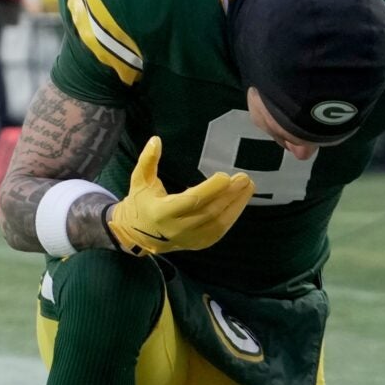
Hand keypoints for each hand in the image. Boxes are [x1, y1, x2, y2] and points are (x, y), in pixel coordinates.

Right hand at [104, 138, 254, 256]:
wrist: (137, 235)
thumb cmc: (140, 203)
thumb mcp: (139, 181)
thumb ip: (147, 161)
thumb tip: (156, 140)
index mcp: (161, 212)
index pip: (191, 201)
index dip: (210, 190)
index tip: (224, 176)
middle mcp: (176, 229)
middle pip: (209, 212)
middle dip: (229, 195)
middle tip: (243, 178)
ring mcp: (189, 239)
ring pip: (218, 223)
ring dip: (236, 205)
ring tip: (248, 187)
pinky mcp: (199, 244)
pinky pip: (220, 230)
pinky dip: (232, 215)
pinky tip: (240, 200)